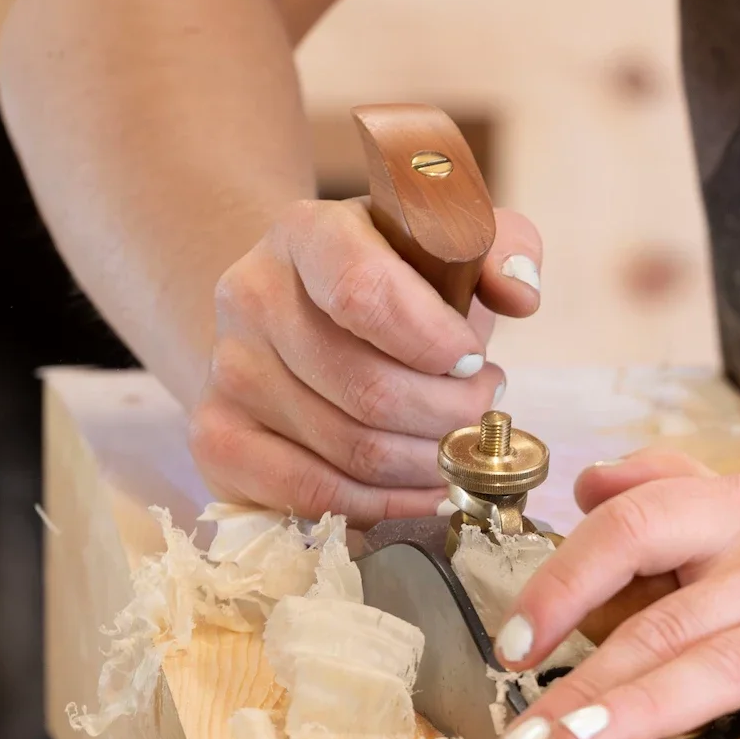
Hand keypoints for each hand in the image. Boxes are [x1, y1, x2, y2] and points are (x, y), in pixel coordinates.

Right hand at [188, 198, 543, 524]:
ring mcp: (230, 372)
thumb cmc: (398, 284)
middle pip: (369, 389)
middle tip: (482, 409)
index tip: (476, 360)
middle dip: (451, 415)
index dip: (435, 343)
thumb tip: (520, 293)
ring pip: (352, 450)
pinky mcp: (219, 438)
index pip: (364, 293)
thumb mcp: (452, 243)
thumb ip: (503, 246)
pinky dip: (384, 504)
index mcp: (308, 234)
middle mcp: (252, 297)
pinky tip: (421, 486)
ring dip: (429, 462)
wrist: (302, 312)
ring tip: (457, 438)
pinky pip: (312, 496)